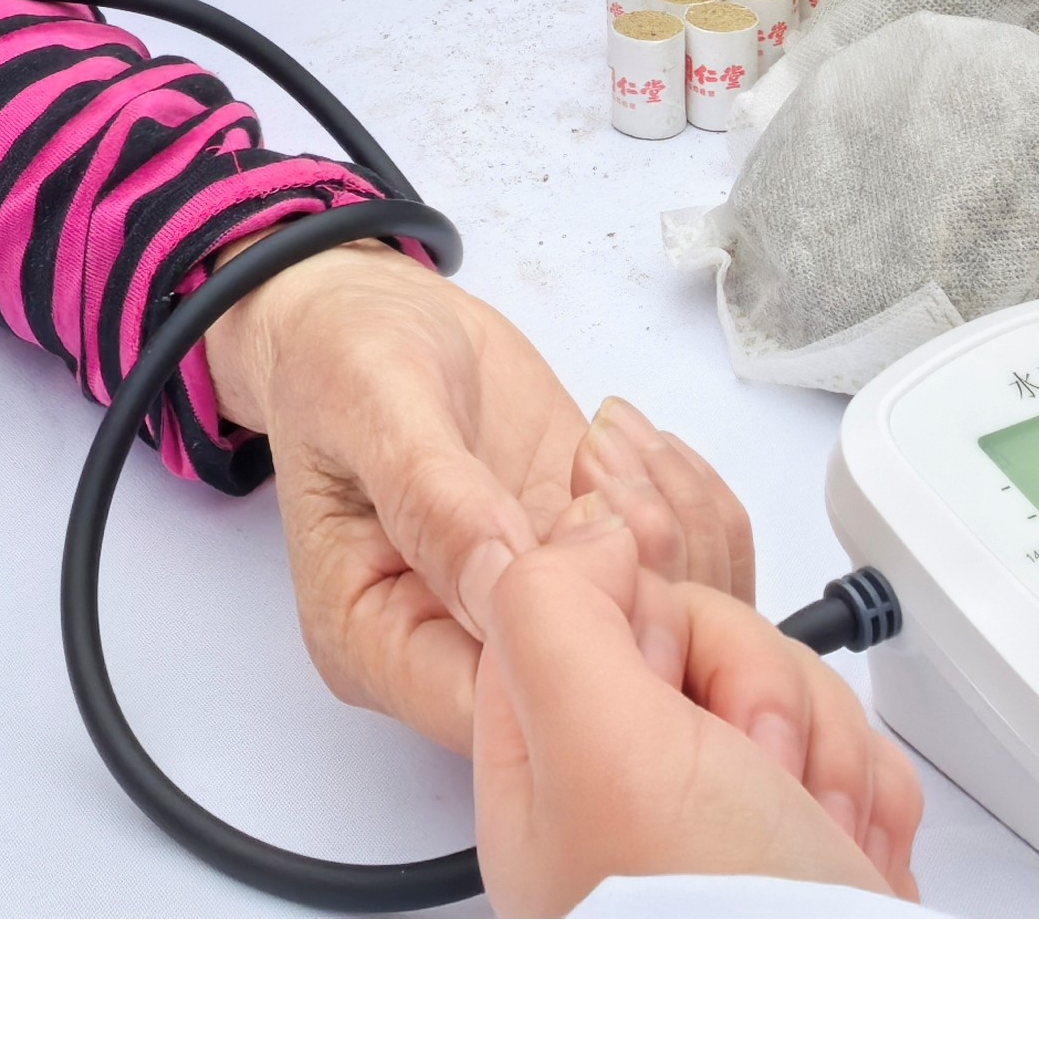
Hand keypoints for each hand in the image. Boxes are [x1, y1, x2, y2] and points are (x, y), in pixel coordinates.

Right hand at [201, 245, 751, 755]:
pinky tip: (636, 447)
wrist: (382, 320)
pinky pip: (684, 582)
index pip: (489, 717)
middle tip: (617, 483)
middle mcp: (461, 649)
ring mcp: (538, 613)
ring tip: (613, 449)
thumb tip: (502, 582)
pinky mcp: (592, 567)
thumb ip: (434, 497)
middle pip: (590, 702)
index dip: (565, 651)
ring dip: (672, 541)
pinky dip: (693, 515)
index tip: (583, 530)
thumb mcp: (372, 403)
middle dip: (638, 591)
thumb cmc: (345, 357)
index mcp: (378, 643)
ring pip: (660, 643)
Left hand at [464, 492, 921, 916]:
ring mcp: (724, 825)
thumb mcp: (596, 740)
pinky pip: (853, 756)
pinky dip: (867, 798)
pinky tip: (848, 855)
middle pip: (702, 637)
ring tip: (809, 830)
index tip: (680, 661)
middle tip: (753, 766)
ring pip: (788, 689)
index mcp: (547, 765)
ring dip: (823, 747)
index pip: (590, 604)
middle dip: (758, 687)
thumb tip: (587, 529)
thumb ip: (556, 604)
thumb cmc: (709, 926)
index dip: (652, 611)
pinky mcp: (808, 848)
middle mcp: (626, 795)